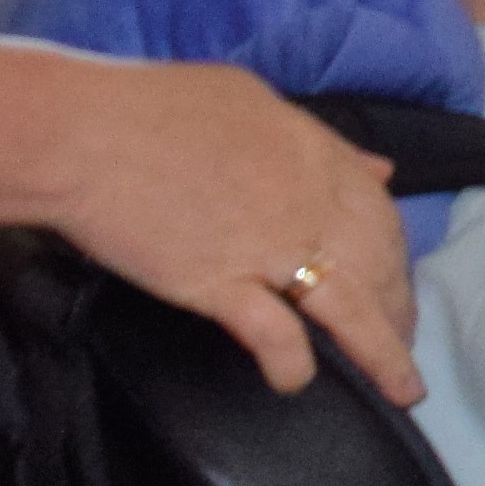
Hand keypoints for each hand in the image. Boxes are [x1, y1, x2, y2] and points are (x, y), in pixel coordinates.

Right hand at [42, 65, 420, 401]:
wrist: (80, 133)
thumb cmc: (150, 105)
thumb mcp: (252, 100)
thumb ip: (319, 140)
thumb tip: (376, 168)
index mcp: (316, 156)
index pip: (380, 214)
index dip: (396, 253)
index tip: (399, 278)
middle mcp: (307, 204)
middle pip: (376, 264)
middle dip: (397, 306)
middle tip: (403, 338)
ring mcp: (266, 248)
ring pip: (349, 307)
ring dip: (381, 351)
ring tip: (399, 385)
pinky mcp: (218, 284)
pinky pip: (274, 333)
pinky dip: (292, 362)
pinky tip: (296, 381)